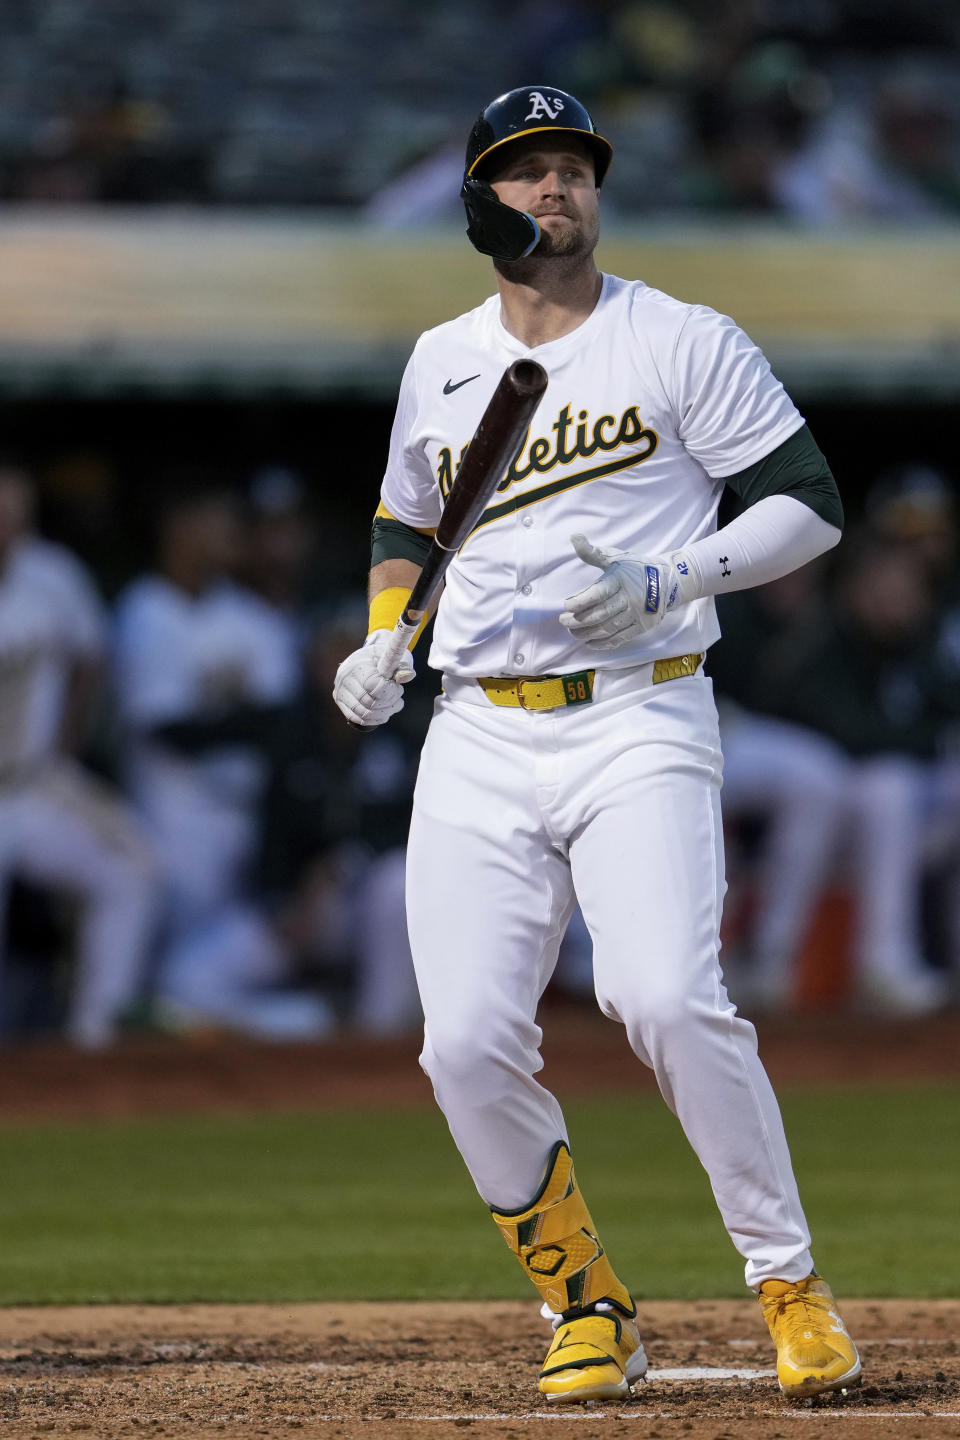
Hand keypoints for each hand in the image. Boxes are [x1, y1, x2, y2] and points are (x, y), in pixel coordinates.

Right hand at [332, 630, 415, 727]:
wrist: (366, 658)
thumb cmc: (382, 657)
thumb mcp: (393, 656)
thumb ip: (403, 666)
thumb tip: (409, 675)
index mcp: (358, 664)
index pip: (373, 686)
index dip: (390, 692)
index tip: (398, 688)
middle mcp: (345, 678)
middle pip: (369, 702)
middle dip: (389, 703)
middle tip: (398, 696)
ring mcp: (340, 690)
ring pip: (363, 713)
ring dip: (383, 713)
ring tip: (395, 705)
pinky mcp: (340, 700)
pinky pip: (356, 718)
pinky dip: (373, 720)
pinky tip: (384, 715)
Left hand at [559, 534, 699, 649]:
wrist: (669, 580)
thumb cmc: (636, 568)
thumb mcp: (615, 557)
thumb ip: (592, 553)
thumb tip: (574, 537)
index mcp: (620, 580)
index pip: (597, 593)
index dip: (579, 601)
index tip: (566, 605)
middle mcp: (629, 598)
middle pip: (600, 614)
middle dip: (578, 621)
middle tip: (563, 621)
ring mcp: (637, 614)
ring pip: (608, 628)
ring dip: (587, 633)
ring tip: (573, 632)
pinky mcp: (642, 626)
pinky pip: (620, 638)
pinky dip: (603, 643)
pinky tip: (589, 643)